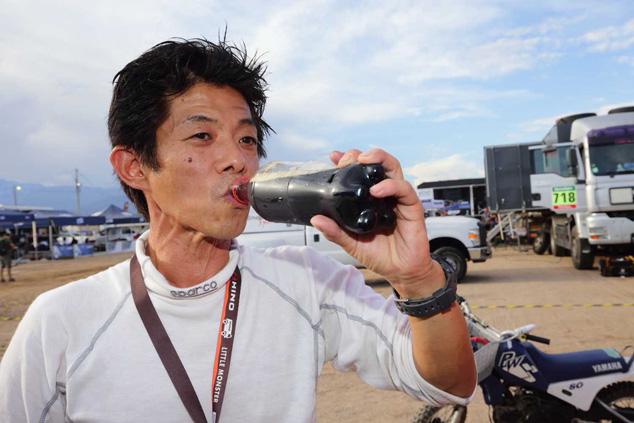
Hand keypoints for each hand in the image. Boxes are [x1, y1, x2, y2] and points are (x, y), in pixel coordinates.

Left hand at [310, 149, 444, 297]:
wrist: (401, 272)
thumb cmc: (380, 255)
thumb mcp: (351, 243)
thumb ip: (335, 231)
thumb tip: (316, 219)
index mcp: (369, 199)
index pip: (360, 172)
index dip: (348, 160)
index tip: (334, 157)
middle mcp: (384, 194)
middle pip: (377, 163)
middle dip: (362, 155)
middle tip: (347, 160)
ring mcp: (398, 198)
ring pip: (393, 168)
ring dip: (379, 159)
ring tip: (363, 161)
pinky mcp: (411, 206)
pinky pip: (404, 189)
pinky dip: (390, 185)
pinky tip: (377, 190)